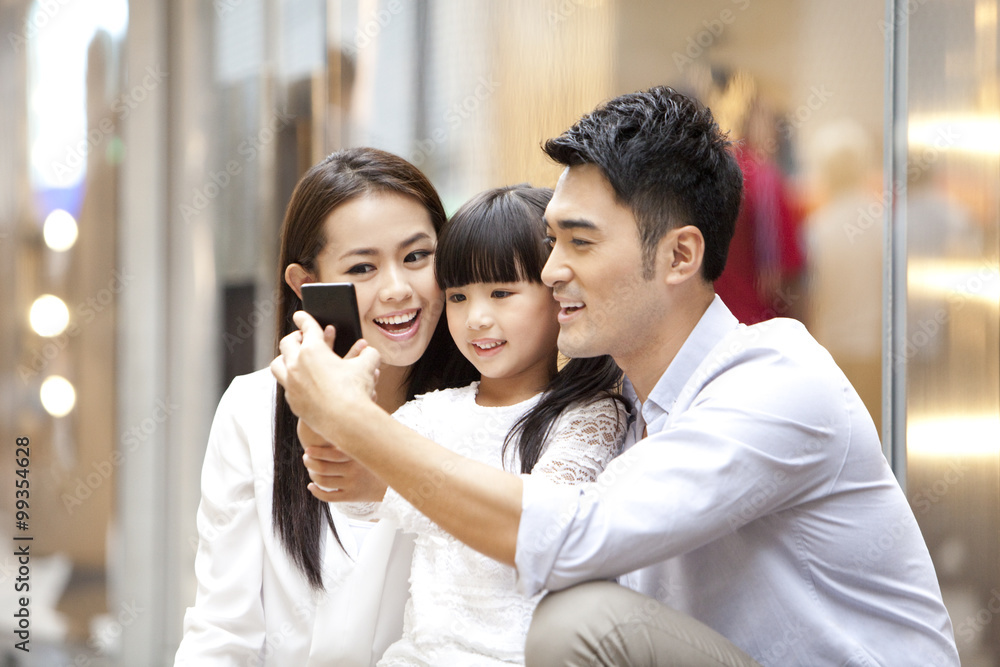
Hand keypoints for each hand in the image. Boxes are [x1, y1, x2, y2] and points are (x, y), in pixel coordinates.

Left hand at [270, 311, 380, 442]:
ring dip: (285, 358)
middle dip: (295, 337)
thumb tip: (369, 352)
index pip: (307, 327)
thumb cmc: (356, 392)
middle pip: (287, 343)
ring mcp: (291, 384)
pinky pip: (286, 386)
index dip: (305, 318)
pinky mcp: (292, 401)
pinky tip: (301, 381)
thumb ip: (368, 354)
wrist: (347, 422)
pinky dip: (292, 380)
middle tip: (302, 337)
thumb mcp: (367, 367)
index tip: (300, 315)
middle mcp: (296, 365)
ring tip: (294, 358)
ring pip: (277, 364)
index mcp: (313, 350)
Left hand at [297, 420, 387, 501]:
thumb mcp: (369, 444)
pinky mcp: (351, 496)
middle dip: (310, 463)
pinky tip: (312, 486)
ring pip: (323, 482)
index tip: (307, 450)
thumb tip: (342, 409)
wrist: (391, 482)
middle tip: (306, 459)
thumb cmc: (375, 458)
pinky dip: (316, 492)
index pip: (331, 454)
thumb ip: (356, 432)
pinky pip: (328, 497)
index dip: (316, 452)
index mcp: (357, 455)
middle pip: (323, 468)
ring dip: (312, 476)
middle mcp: (354, 471)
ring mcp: (352, 484)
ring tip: (311, 471)